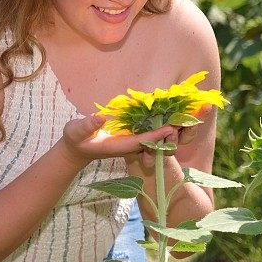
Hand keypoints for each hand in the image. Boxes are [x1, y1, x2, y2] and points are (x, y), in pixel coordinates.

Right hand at [59, 114, 175, 167]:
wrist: (77, 148)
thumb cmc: (76, 139)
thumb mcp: (76, 131)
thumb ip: (87, 125)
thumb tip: (100, 117)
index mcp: (119, 146)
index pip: (141, 142)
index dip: (155, 136)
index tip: (169, 128)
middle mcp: (129, 145)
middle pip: (154, 143)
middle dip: (168, 135)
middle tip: (185, 121)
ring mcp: (132, 141)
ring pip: (154, 138)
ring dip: (168, 131)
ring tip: (184, 116)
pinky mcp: (132, 136)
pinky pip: (150, 133)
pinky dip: (161, 126)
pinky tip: (171, 113)